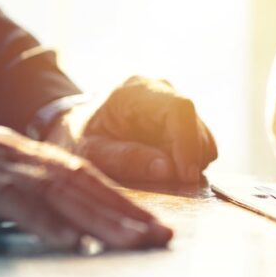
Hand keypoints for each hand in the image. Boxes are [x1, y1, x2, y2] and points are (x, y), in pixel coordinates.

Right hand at [0, 125, 171, 249]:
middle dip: (127, 214)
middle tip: (163, 236)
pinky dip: (48, 222)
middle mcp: (23, 156)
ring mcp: (2, 167)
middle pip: (83, 186)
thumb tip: (73, 225)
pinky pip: (16, 201)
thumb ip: (32, 195)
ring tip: (134, 241)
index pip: (87, 180)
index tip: (157, 225)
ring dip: (101, 219)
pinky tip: (75, 241)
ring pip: (60, 193)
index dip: (124, 203)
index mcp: (32, 156)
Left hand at [49, 76, 216, 183]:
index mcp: (135, 91)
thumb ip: (124, 159)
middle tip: (175, 186)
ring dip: (192, 161)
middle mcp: (161, 90)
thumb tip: (168, 170)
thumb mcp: (88, 152)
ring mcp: (174, 103)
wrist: (73, 126)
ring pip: (202, 135)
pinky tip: (167, 169)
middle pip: (195, 123)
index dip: (188, 142)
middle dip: (190, 158)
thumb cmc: (75, 138)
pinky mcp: (181, 119)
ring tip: (165, 178)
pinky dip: (191, 160)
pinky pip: (200, 142)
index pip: (179, 109)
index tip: (187, 176)